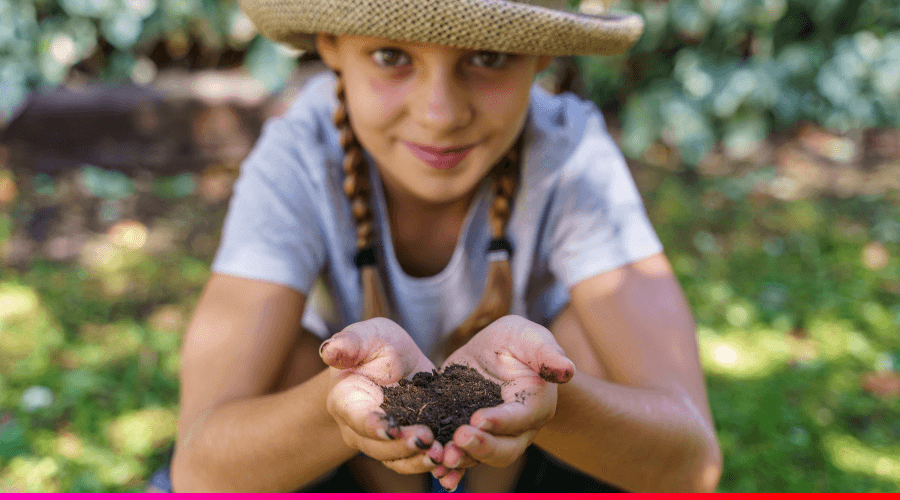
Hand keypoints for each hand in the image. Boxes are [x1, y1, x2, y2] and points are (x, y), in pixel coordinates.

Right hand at [320, 318, 443, 473]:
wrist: (396, 361)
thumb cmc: (376, 346)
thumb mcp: (366, 336)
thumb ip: (349, 343)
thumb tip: (328, 350)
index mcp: (346, 401)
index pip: (356, 418)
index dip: (372, 425)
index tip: (392, 429)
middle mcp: (360, 428)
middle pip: (377, 447)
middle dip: (402, 446)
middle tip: (427, 439)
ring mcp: (383, 442)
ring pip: (397, 460)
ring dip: (419, 461)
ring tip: (442, 454)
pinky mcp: (406, 446)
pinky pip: (416, 463)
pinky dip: (434, 468)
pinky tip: (452, 466)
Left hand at [432, 315, 574, 490]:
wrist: (495, 352)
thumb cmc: (517, 341)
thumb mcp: (529, 338)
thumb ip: (546, 352)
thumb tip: (567, 370)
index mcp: (535, 404)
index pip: (522, 418)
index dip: (502, 421)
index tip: (478, 418)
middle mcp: (518, 428)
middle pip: (505, 449)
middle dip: (483, 447)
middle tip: (458, 439)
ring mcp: (494, 437)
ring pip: (482, 458)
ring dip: (463, 460)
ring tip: (442, 456)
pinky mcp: (472, 436)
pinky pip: (463, 457)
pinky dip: (451, 467)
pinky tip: (436, 468)